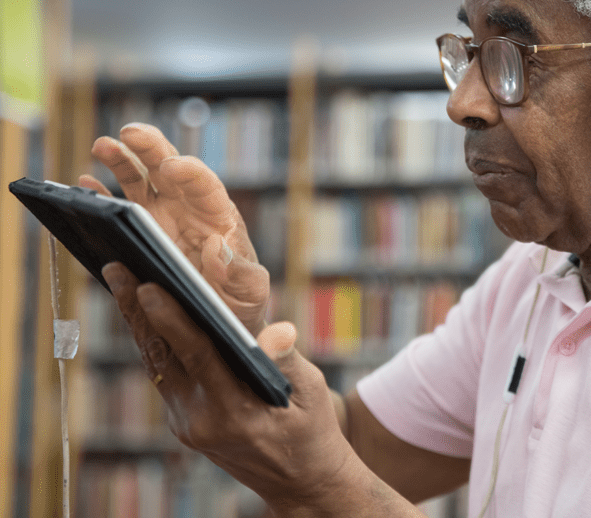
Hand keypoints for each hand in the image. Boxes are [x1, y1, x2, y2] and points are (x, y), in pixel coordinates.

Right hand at [83, 123, 268, 333]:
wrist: (221, 311)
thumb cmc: (241, 297)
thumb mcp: (250, 290)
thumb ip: (239, 273)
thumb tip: (216, 248)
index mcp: (218, 215)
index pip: (206, 185)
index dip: (190, 172)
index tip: (172, 166)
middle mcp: (189, 207)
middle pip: (169, 168)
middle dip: (151, 147)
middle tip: (131, 133)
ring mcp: (163, 215)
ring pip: (141, 178)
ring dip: (122, 159)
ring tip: (102, 145)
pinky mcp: (142, 228)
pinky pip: (120, 204)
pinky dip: (102, 193)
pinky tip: (85, 182)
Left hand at [102, 262, 364, 514]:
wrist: (301, 483)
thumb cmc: (312, 431)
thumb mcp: (311, 393)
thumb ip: (286, 360)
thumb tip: (278, 331)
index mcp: (235, 412)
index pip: (196, 355)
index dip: (171, 319)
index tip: (146, 286)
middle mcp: (202, 419)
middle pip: (162, 355)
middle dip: (136, 309)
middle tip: (117, 267)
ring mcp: (188, 423)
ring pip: (156, 363)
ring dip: (138, 321)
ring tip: (122, 278)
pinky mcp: (184, 421)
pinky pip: (165, 373)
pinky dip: (155, 339)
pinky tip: (146, 311)